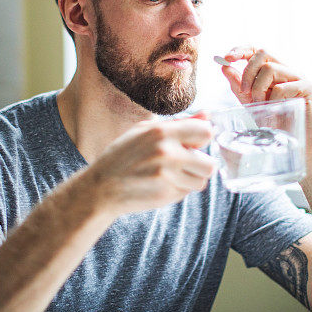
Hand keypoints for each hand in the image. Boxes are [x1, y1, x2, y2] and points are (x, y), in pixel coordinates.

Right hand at [85, 114, 215, 216]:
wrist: (101, 186)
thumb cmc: (123, 155)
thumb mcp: (144, 131)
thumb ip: (179, 124)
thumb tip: (208, 115)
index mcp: (162, 132)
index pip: (206, 133)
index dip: (201, 139)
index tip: (192, 143)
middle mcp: (167, 153)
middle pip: (209, 164)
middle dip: (200, 165)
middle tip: (184, 164)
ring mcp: (166, 176)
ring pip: (201, 181)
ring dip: (190, 179)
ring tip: (170, 175)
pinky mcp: (164, 195)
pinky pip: (186, 193)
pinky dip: (178, 190)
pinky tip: (161, 184)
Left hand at [220, 46, 311, 154]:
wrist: (297, 143)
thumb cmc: (276, 122)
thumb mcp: (251, 102)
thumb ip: (239, 85)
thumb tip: (225, 67)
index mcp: (275, 70)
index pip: (258, 50)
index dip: (242, 50)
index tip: (226, 58)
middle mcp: (288, 70)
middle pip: (263, 53)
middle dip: (247, 71)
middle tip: (244, 91)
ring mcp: (299, 77)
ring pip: (270, 68)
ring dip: (258, 88)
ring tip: (260, 105)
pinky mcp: (308, 88)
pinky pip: (282, 87)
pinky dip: (272, 100)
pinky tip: (274, 111)